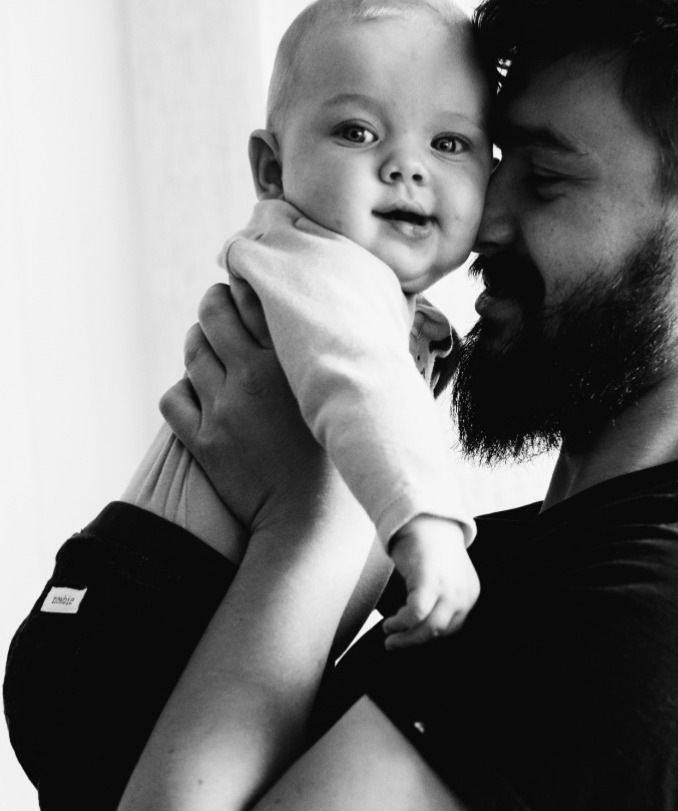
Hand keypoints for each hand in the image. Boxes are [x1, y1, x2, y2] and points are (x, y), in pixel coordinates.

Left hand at [160, 283, 330, 533]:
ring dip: (197, 342)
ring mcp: (224, 409)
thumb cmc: (345, 464)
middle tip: (222, 307)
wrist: (312, 526)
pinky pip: (174, 397)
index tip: (255, 286)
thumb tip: (369, 328)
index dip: (250, 284)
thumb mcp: (350, 403)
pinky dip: (182, 391)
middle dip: (214, 303)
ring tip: (209, 346)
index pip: (257, 296)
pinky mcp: (203, 441)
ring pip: (191, 350)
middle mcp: (253, 377)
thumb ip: (349, 363)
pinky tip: (199, 395)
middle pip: (213, 312)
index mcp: (293, 363)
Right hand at [381, 515, 479, 648]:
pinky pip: (416, 614)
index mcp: (470, 594)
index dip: (428, 637)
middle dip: (414, 642)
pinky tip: (389, 623)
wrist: (424, 518)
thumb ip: (436, 600)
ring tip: (389, 635)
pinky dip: (401, 622)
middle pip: (440, 632)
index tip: (410, 638)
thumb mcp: (442, 578)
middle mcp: (464, 594)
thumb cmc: (428, 547)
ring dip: (406, 638)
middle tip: (394, 645)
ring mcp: (449, 589)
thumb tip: (415, 629)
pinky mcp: (431, 582)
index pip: (452, 628)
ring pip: (429, 629)